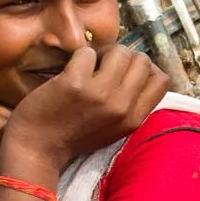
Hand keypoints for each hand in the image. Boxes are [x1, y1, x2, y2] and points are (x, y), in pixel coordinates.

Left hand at [0, 45, 168, 189]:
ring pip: (120, 51)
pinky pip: (87, 52)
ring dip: (103, 53)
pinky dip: (78, 57)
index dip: (145, 70)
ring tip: (88, 67)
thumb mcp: (114, 129)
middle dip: (124, 57)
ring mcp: (99, 94)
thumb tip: (144, 69)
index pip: (162, 80)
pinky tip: (69, 72)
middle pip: (142, 60)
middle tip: (104, 67)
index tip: (126, 74)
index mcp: (134, 120)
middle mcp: (122, 107)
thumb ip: (131, 105)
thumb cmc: (74, 136)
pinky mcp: (75, 83)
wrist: (37, 150)